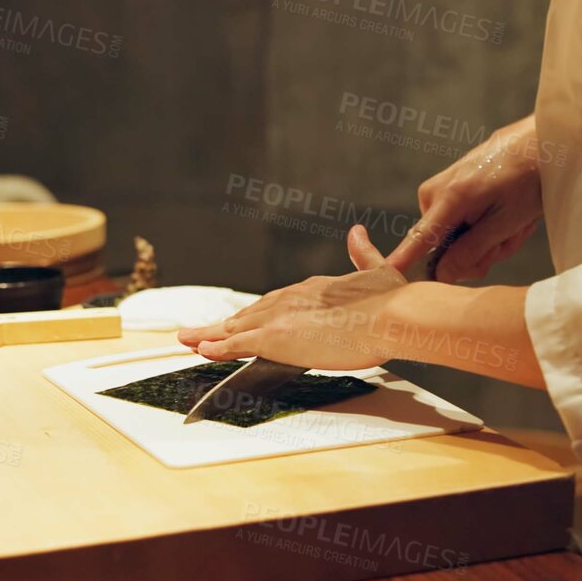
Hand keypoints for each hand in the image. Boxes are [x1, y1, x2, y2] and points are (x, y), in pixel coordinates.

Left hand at [176, 225, 403, 369]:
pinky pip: (237, 343)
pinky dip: (217, 345)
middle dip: (228, 323)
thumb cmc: (392, 301)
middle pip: (251, 313)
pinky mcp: (275, 338)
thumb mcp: (379, 271)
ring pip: (236, 327)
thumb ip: (363, 254)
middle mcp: (292, 298)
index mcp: (315, 288)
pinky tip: (201, 348)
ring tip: (189, 339)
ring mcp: (281, 317)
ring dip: (212, 333)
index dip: (260, 311)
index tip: (249, 317)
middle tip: (205, 330)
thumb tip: (357, 232)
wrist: (390, 316)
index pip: (279, 301)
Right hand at [385, 115, 544, 282]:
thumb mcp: (508, 222)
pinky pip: (460, 222)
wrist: (541, 141)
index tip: (384, 274)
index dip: (402, 261)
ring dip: (489, 239)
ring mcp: (440, 188)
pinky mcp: (448, 187)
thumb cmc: (531, 178)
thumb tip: (441, 275)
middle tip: (511, 236)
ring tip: (515, 221)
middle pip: (443, 247)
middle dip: (480, 251)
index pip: (420, 239)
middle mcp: (435, 191)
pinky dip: (486, 225)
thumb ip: (472, 251)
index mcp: (451, 197)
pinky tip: (509, 214)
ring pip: (455, 238)